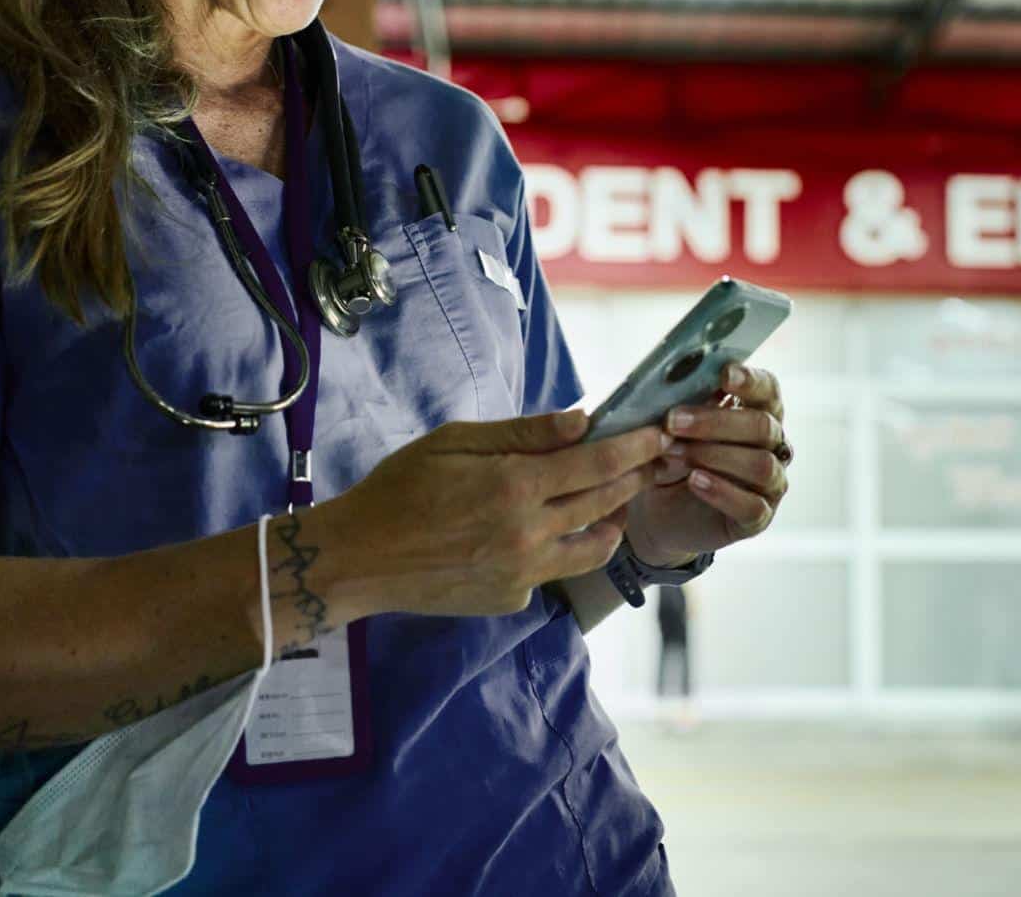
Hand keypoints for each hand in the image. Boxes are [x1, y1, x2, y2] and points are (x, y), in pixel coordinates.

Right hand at [329, 410, 666, 615]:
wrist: (360, 558)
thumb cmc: (400, 488)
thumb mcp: (455, 441)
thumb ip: (523, 433)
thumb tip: (582, 420)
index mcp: (515, 486)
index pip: (598, 463)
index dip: (636, 446)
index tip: (659, 432)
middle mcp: (528, 535)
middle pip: (604, 503)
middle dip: (637, 477)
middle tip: (657, 459)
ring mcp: (523, 574)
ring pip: (593, 547)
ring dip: (614, 520)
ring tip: (617, 501)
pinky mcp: (512, 599)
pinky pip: (554, 570)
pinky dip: (561, 548)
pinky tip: (549, 530)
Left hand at [626, 363, 789, 567]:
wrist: (659, 511)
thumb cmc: (674, 457)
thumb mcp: (676, 428)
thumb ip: (687, 405)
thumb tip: (681, 383)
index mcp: (759, 413)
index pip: (768, 390)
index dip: (750, 381)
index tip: (724, 374)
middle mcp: (773, 446)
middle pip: (762, 426)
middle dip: (716, 421)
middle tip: (674, 420)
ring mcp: (771, 483)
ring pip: (761, 464)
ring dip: (715, 455)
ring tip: (677, 453)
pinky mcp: (759, 518)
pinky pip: (752, 505)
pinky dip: (722, 491)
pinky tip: (695, 481)